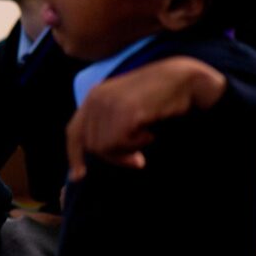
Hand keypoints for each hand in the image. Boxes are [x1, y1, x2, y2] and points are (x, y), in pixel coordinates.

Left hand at [67, 56, 225, 180]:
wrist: (182, 79)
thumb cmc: (157, 97)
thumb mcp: (125, 107)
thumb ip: (108, 124)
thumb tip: (100, 153)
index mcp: (93, 97)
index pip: (73, 132)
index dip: (74, 155)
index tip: (78, 177)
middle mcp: (96, 99)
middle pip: (91, 145)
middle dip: (114, 157)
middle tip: (138, 158)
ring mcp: (110, 103)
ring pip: (104, 147)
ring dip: (128, 150)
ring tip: (145, 136)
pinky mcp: (125, 110)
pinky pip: (120, 142)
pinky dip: (137, 144)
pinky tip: (149, 133)